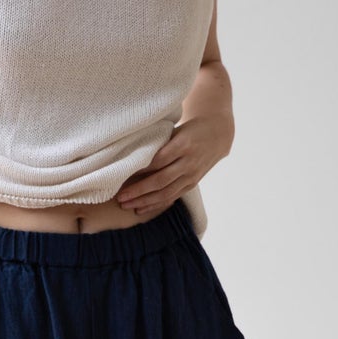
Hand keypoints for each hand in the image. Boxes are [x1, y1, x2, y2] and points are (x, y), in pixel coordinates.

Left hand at [116, 115, 230, 217]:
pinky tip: (141, 209)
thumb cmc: (189, 129)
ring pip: (166, 193)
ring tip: (126, 205)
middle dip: (139, 191)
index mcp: (183, 145)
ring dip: (144, 201)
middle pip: (160, 180)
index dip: (141, 169)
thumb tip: (130, 155)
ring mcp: (191, 176)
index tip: (122, 174)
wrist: (217, 134)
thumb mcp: (176, 130)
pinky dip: (156, 205)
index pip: (159, 160)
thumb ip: (158, 142)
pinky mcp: (192, 184)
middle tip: (120, 197)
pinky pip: (172, 197)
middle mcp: (188, 163)